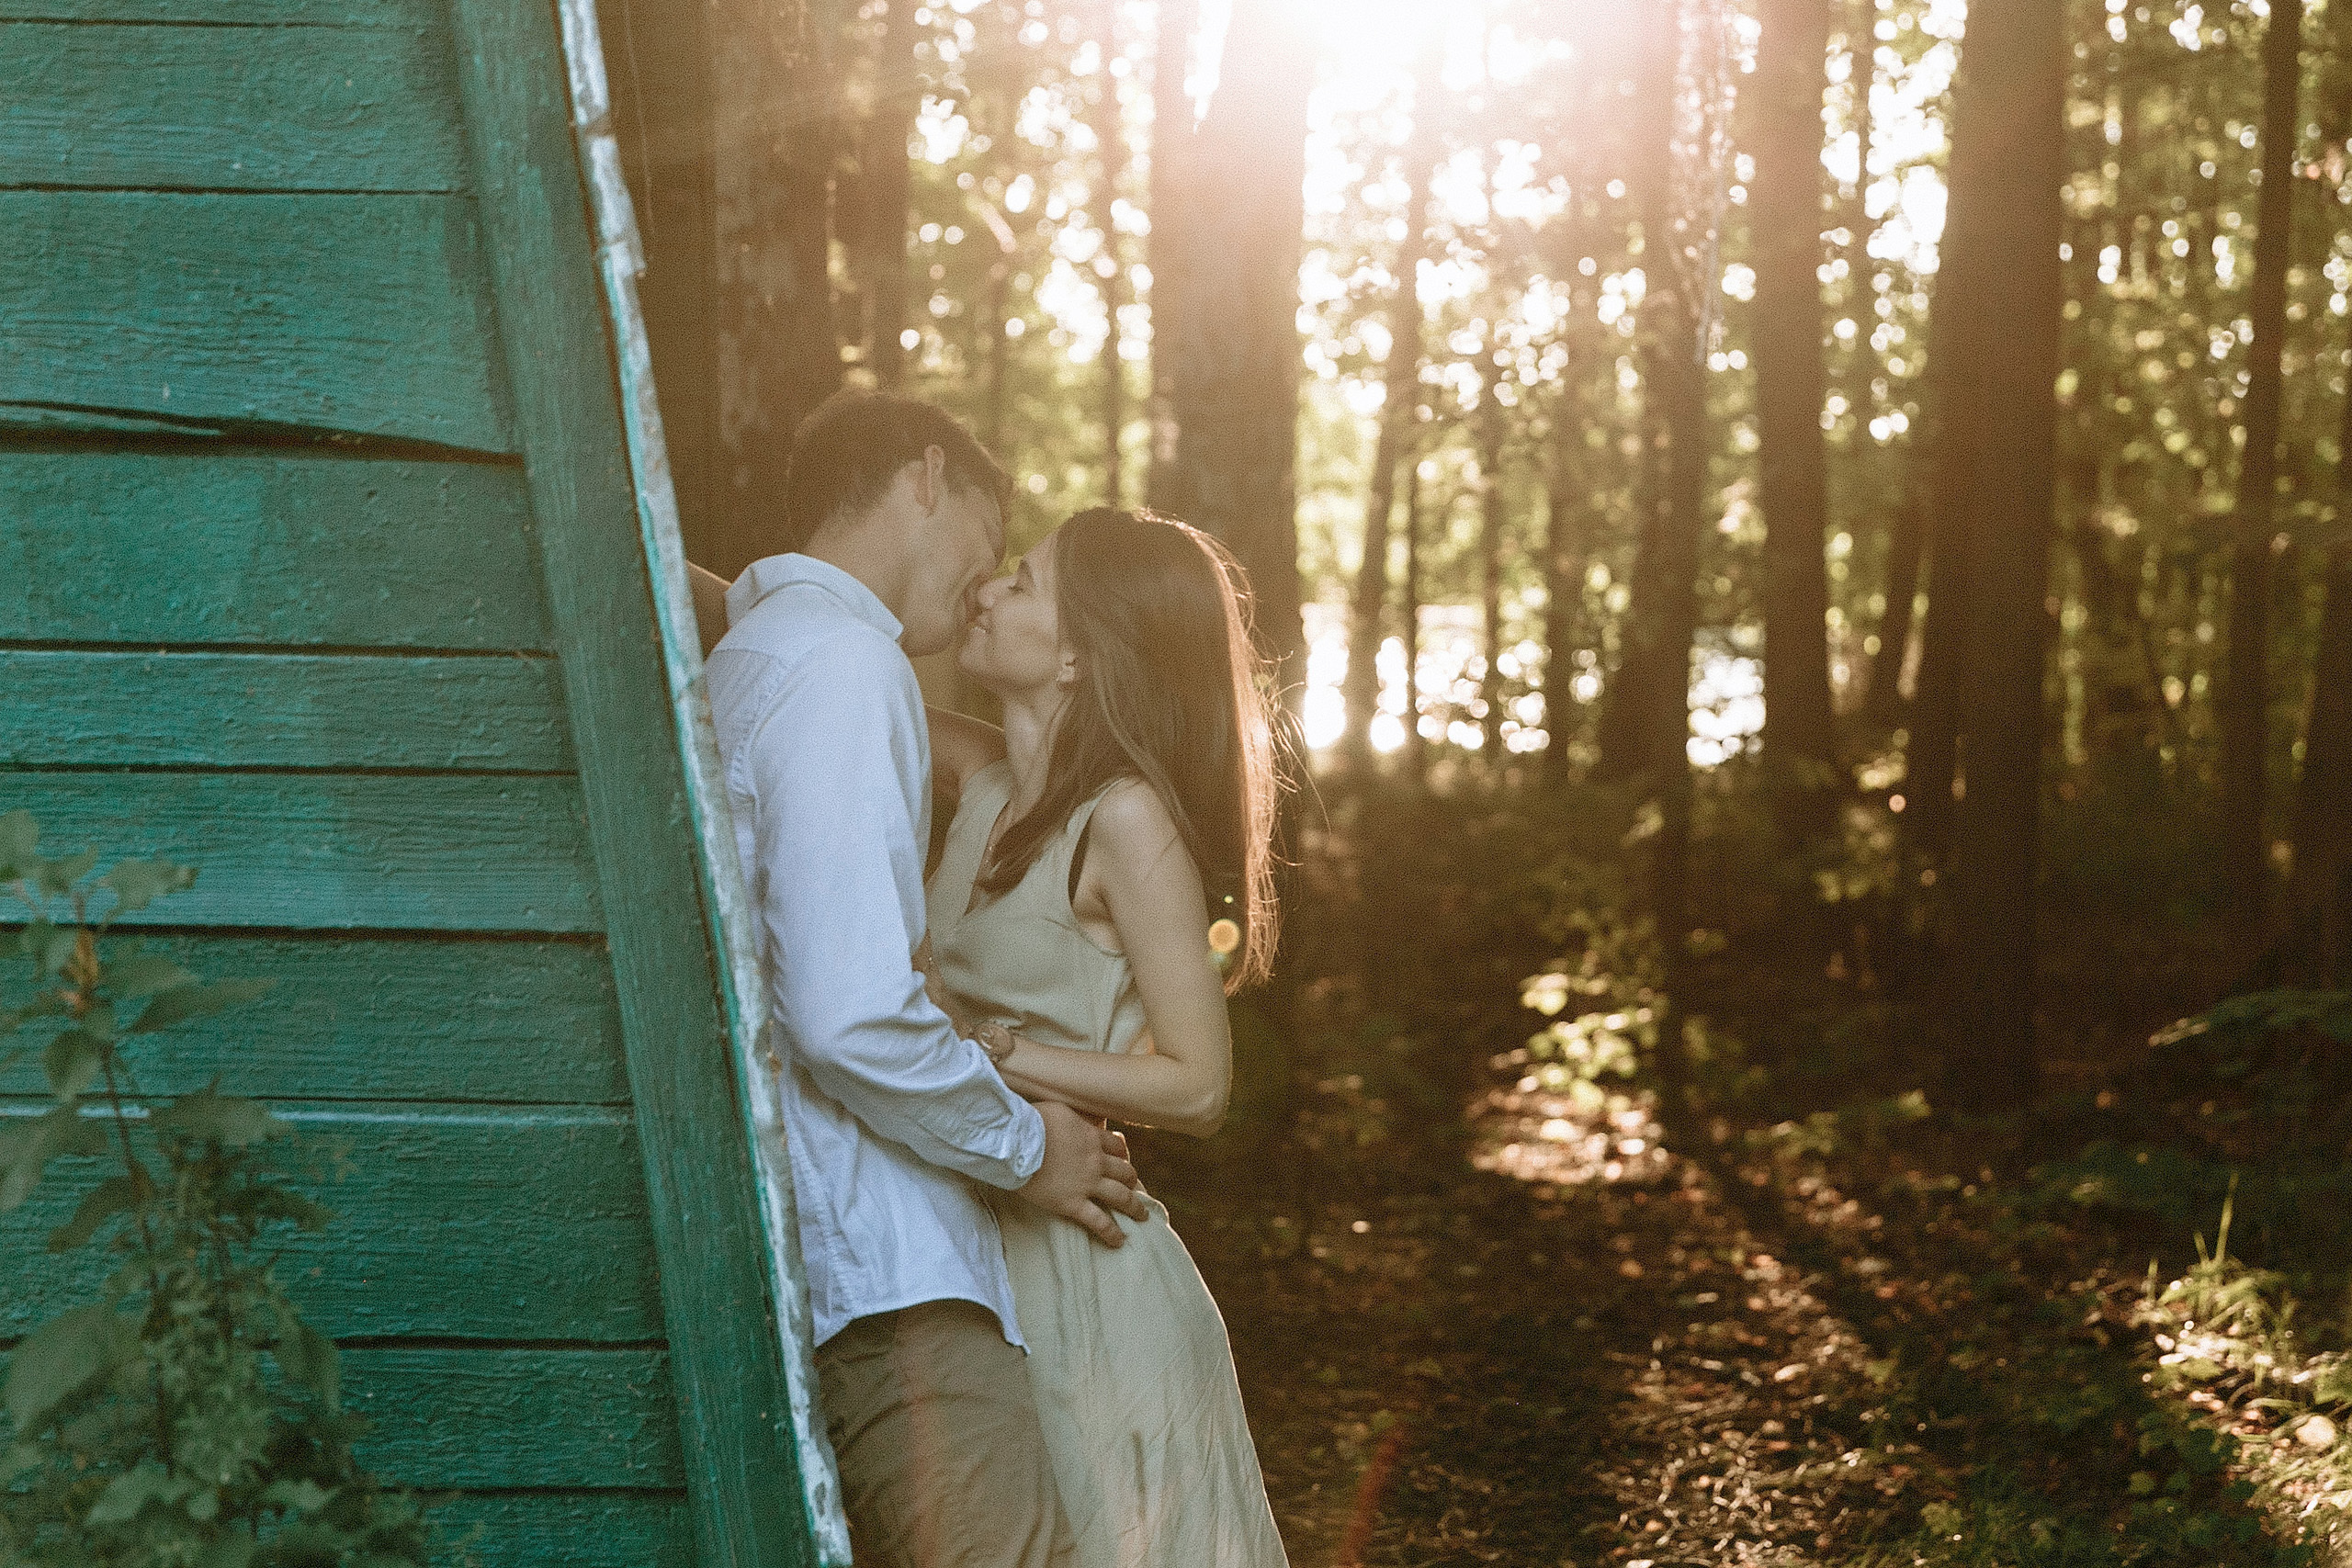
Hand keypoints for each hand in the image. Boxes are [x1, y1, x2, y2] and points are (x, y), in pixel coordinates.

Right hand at [1017, 1100, 1147, 1246]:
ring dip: (1134, 1207)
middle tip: (1133, 1187)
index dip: (1122, 1153)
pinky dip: (1111, 1232)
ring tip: (1141, 1216)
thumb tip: (1073, 1117)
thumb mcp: (1060, 1108)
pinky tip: (1119, 1241)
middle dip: (1132, 1180)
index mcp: (1092, 1137)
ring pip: (1121, 1196)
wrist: (1017, 1142)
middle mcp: (1096, 1161)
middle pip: (1125, 1172)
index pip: (1117, 1146)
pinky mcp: (1073, 1203)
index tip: (1122, 1159)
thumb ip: (1073, 1116)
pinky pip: (1099, 1221)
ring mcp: (1087, 1184)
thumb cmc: (1032, 1121)